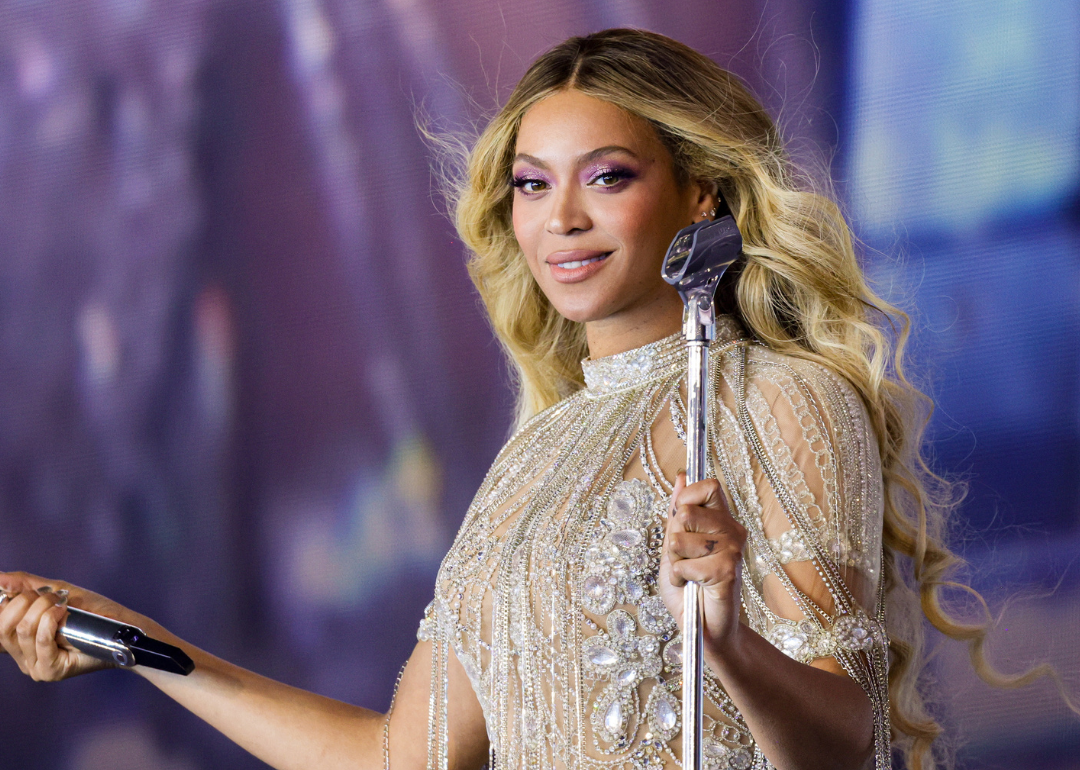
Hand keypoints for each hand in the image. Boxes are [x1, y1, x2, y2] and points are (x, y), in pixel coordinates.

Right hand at [0, 571, 145, 680]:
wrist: (122, 628)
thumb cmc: (91, 611)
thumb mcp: (56, 591)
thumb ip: (24, 585)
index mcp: (18, 639)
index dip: (11, 600)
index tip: (34, 592)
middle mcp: (21, 655)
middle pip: (4, 625)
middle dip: (28, 601)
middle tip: (53, 597)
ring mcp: (34, 666)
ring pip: (22, 630)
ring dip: (45, 608)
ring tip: (63, 604)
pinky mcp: (49, 671)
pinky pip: (40, 640)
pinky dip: (51, 621)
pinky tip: (63, 613)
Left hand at [657, 473, 747, 655]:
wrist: (703, 629)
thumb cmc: (689, 588)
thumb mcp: (675, 546)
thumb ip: (677, 513)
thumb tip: (681, 476)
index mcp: (723, 521)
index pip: (709, 485)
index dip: (687, 498)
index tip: (681, 521)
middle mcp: (733, 532)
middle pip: (687, 512)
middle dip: (674, 539)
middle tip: (686, 558)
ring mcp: (733, 551)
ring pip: (679, 540)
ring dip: (675, 562)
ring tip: (690, 575)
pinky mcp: (727, 571)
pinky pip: (683, 565)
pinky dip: (679, 579)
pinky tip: (693, 587)